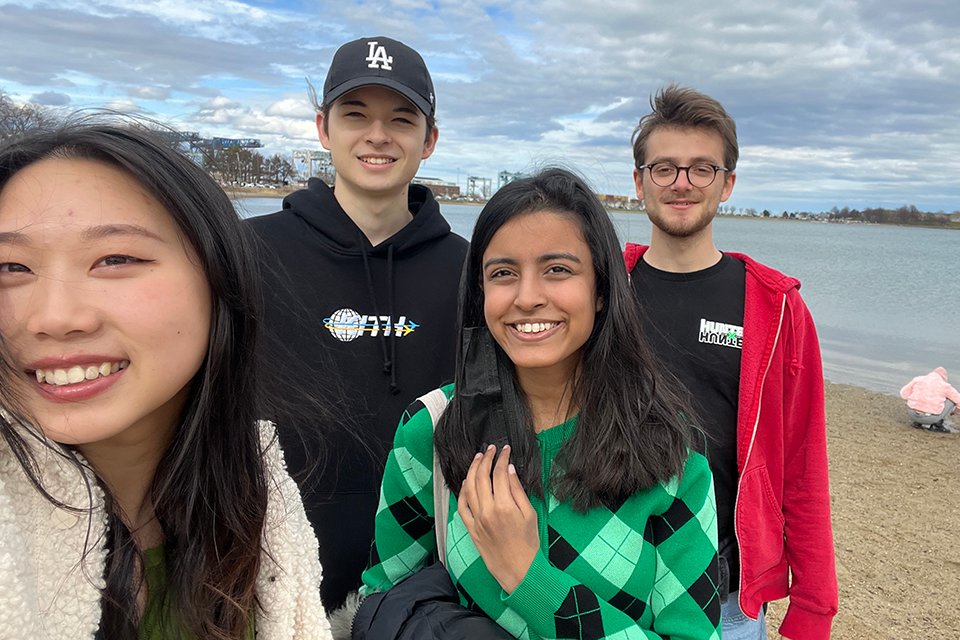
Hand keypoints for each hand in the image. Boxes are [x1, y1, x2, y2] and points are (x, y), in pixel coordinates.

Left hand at [458, 445, 539, 593]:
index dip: (502, 458)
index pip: (500, 474)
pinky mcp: (471, 528)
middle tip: (491, 450)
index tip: (505, 450)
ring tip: (478, 459)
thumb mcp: (530, 514)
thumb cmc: (528, 544)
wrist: (519, 570)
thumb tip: (510, 470)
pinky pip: (462, 506)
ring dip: (472, 470)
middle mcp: (487, 511)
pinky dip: (462, 491)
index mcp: (504, 506)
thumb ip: (518, 491)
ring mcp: (477, 520)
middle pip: (482, 477)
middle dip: (486, 459)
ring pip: (469, 488)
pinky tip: (467, 482)